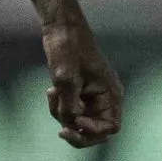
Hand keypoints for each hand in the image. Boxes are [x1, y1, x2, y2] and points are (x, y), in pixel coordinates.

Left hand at [41, 20, 123, 148]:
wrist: (60, 28)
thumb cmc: (68, 48)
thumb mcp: (66, 80)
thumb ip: (68, 106)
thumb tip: (69, 124)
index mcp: (110, 94)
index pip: (110, 128)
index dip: (93, 131)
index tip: (76, 121)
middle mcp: (103, 98)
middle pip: (94, 131)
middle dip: (76, 130)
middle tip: (61, 132)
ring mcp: (90, 97)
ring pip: (76, 122)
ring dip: (61, 114)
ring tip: (53, 92)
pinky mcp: (77, 93)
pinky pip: (68, 111)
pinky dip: (57, 106)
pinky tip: (51, 90)